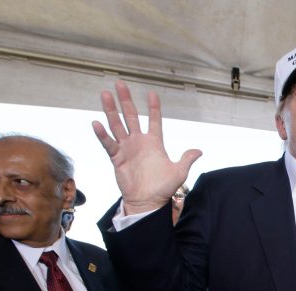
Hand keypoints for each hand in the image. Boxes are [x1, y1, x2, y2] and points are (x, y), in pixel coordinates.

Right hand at [92, 81, 202, 214]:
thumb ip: (186, 159)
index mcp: (154, 142)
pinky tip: (96, 123)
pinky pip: (108, 144)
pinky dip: (102, 134)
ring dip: (111, 110)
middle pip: (131, 116)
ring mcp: (127, 148)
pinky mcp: (117, 158)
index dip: (153, 107)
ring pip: (117, 125)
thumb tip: (199, 151)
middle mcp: (139, 142)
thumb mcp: (178, 172)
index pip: (154, 120)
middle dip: (126, 100)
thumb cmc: (163, 188)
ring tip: (105, 95)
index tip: (151, 93)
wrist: (148, 202)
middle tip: (120, 84)